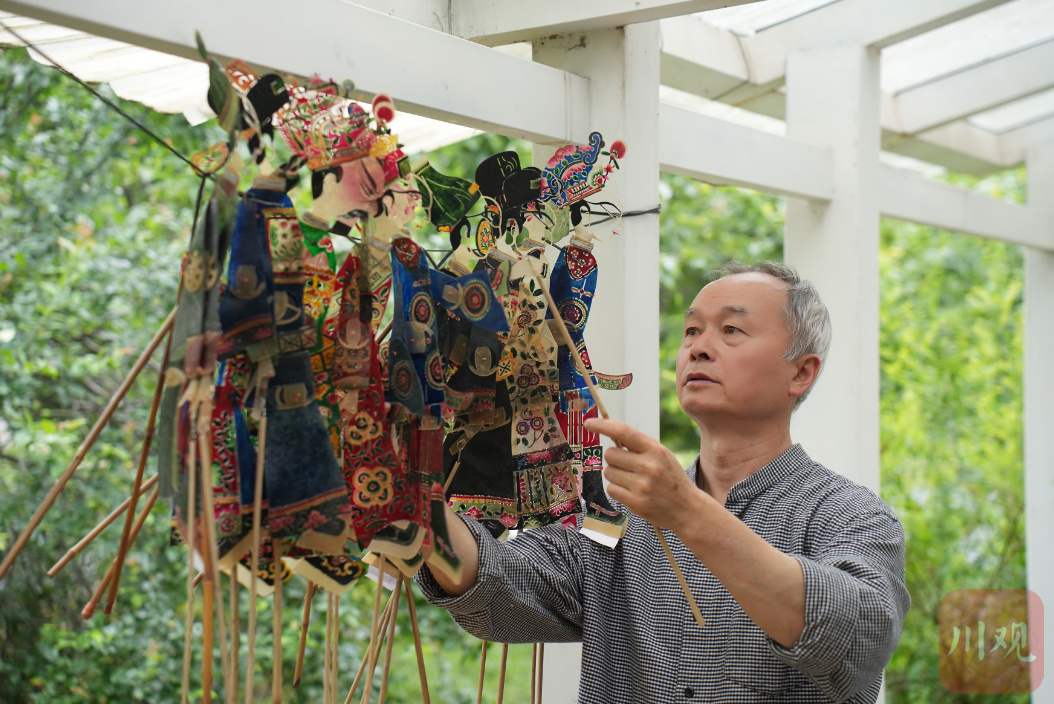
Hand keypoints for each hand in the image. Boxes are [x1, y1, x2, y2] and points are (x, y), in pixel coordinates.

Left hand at [584, 417, 700, 531]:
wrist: (687, 509)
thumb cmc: (671, 479)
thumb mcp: (662, 456)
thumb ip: (639, 446)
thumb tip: (611, 434)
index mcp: (656, 450)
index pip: (623, 432)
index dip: (603, 426)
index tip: (589, 423)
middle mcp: (649, 466)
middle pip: (610, 455)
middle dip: (614, 460)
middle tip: (628, 467)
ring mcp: (642, 485)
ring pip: (608, 472)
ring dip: (616, 476)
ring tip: (634, 482)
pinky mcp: (636, 502)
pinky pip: (611, 489)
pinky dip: (618, 490)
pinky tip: (633, 493)